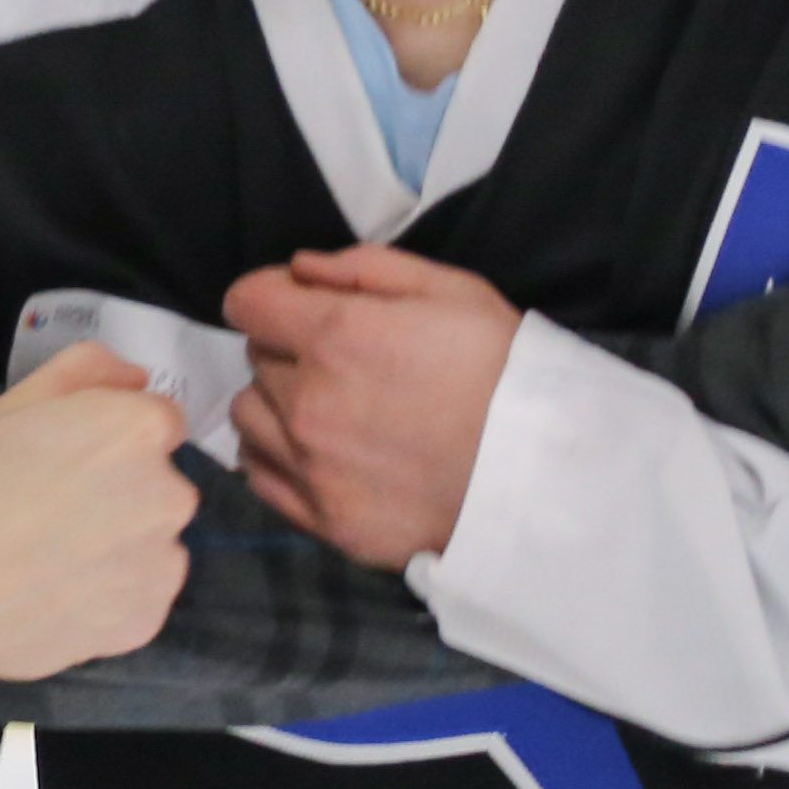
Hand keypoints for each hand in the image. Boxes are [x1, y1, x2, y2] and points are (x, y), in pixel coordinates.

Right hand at [0, 345, 200, 740]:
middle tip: (53, 514)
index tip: (66, 463)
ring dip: (121, 548)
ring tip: (53, 562)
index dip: (108, 441)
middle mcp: (171, 495)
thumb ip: (88, 370)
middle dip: (122, 494)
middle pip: (160, 486)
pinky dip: (109, 599)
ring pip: (153, 545)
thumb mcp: (14, 403)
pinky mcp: (146, 623)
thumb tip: (138, 380)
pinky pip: (138, 598)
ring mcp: (163, 566)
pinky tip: (57, 598)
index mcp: (140, 430)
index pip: (156, 424)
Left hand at [222, 244, 524, 570]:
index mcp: (335, 334)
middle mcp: (307, 400)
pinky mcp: (324, 519)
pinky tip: (319, 453)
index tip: (298, 306)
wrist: (542, 476)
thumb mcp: (453, 291)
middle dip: (287, 350)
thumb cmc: (504, 372)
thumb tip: (299, 269)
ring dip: (276, 405)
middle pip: (255, 359)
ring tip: (330, 411)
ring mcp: (310, 466)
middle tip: (345, 364)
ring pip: (248, 417)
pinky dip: (276, 457)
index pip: (245, 302)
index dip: (270, 296)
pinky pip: (259, 476)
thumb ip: (364, 269)